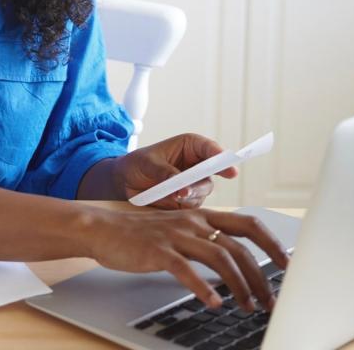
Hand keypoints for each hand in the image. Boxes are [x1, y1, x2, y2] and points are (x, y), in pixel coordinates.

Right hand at [83, 206, 289, 310]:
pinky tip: (213, 303)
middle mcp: (194, 222)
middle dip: (260, 275)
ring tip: (247, 306)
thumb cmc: (142, 234)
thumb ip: (206, 240)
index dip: (271, 243)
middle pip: (239, 246)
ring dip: (238, 285)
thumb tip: (235, 263)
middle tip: (270, 299)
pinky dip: (203, 288)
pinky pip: (186, 270)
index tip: (286, 264)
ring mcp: (176, 235)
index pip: (248, 223)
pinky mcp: (158, 251)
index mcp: (203, 216)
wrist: (104, 228)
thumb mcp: (180, 230)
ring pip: (219, 258)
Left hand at [112, 133, 238, 208]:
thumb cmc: (137, 164)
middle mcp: (196, 166)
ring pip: (202, 192)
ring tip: (172, 195)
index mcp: (191, 147)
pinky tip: (169, 203)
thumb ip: (165, 173)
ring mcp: (193, 185)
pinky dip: (182, 206)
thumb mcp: (148, 163)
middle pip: (211, 174)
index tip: (230, 169)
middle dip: (201, 182)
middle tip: (187, 189)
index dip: (221, 158)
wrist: (124, 182)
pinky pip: (191, 207)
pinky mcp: (186, 202)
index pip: (210, 149)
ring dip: (189, 195)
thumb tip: (181, 187)